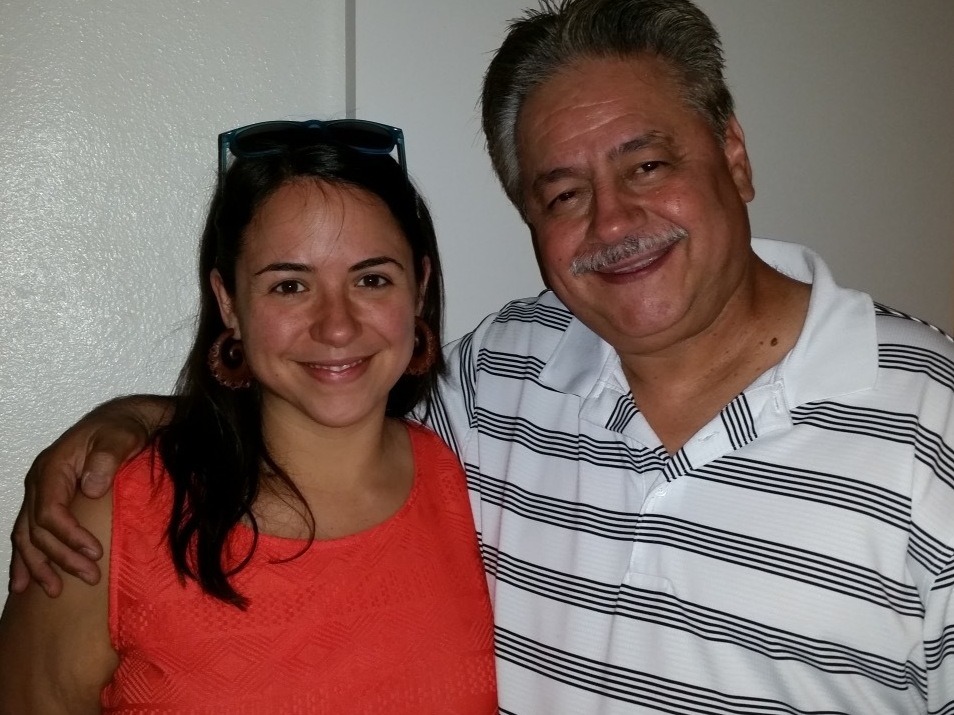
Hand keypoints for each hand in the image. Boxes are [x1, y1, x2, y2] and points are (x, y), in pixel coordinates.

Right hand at [8, 395, 170, 595]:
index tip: (96, 553)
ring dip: (39, 566)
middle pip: (38, 530)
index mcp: (53, 467)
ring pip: (26, 536)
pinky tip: (24, 584)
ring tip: (53, 592)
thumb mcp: (121, 436)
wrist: (123, 421)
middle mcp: (39, 482)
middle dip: (61, 557)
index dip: (70, 536)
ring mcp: (40, 493)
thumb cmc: (122, 428)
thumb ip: (107, 458)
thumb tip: (91, 488)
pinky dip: (26, 558)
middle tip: (90, 577)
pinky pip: (28, 533)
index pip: (51, 512)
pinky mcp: (47, 501)